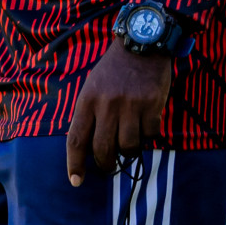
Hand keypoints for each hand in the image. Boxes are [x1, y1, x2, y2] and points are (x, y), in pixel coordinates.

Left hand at [65, 42, 171, 186]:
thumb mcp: (92, 87)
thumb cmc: (114, 70)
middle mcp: (107, 104)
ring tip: (130, 141)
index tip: (76, 181)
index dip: (74, 164)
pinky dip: (149, 135)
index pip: (76, 139)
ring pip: (128, 147)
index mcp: (87, 100)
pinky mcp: (151, 105)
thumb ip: (89, 114)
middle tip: (108, 167)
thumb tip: (88, 148)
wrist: (141, 44)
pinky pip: (150, 135)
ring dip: (130, 151)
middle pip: (102, 149)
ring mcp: (130, 105)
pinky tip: (147, 123)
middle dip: (105, 165)